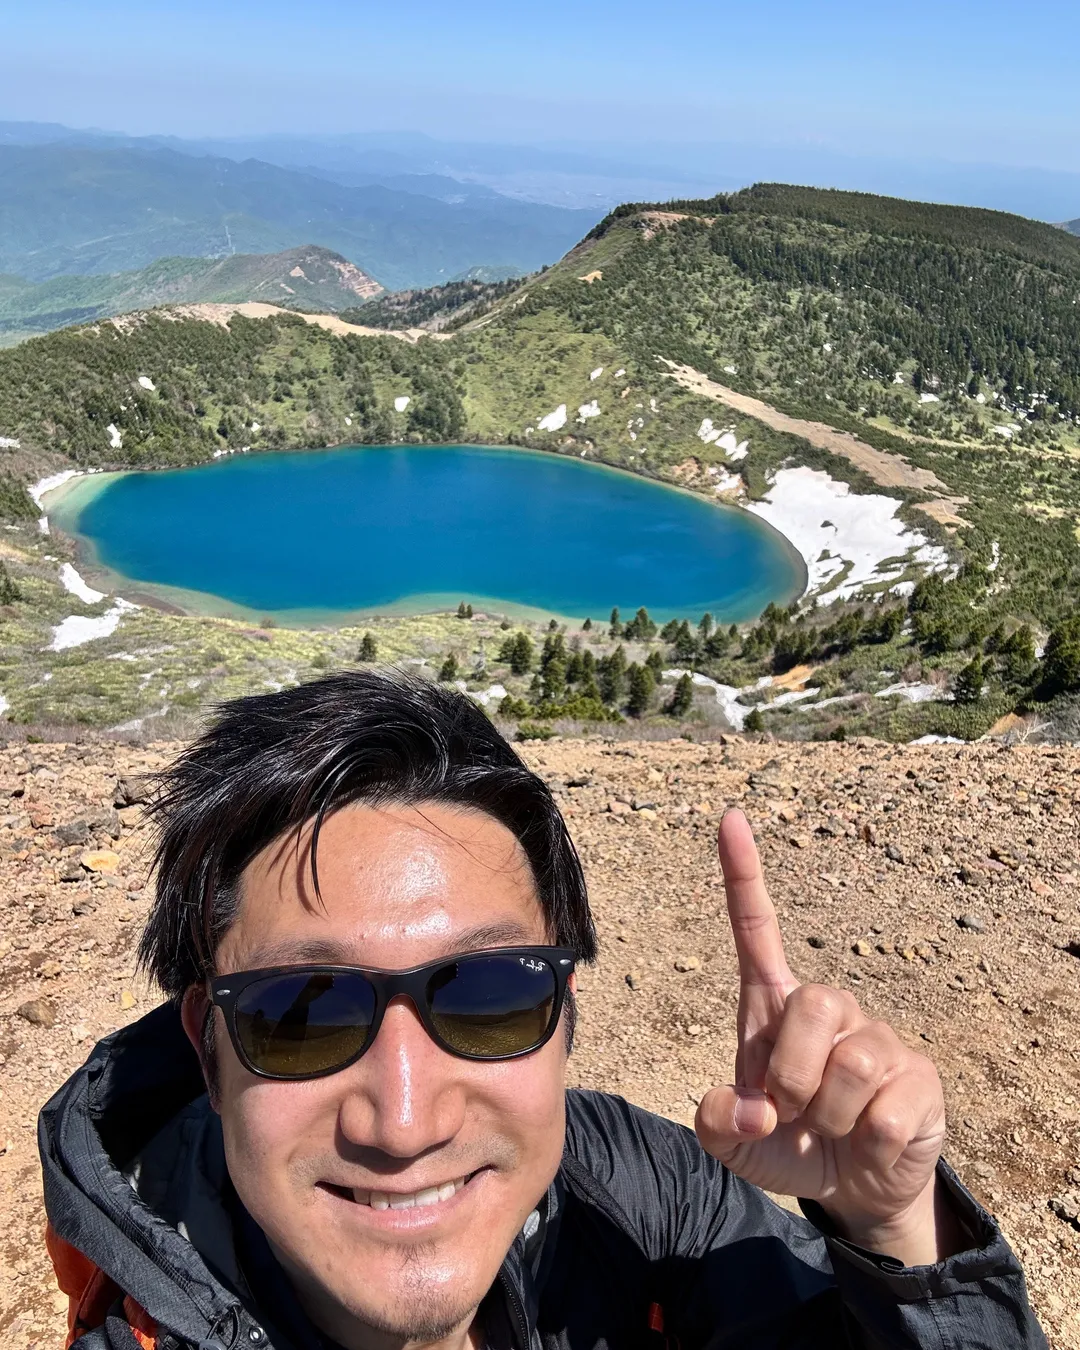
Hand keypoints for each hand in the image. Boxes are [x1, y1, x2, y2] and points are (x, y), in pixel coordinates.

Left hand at [695, 810, 952, 1265]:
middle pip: (812, 1004)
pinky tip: (869, 1140)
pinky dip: (866, 1143)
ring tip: (831, 1126)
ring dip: (828, 1116)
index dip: (742, 874)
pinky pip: (886, 1113)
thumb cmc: (787, 1142)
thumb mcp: (734, 1144)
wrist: (852, 1185)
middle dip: (791, 1075)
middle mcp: (829, 1007)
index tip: (729, 818)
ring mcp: (879, 1039)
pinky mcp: (919, 1078)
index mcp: (774, 1005)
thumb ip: (716, 1126)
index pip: (755, 928)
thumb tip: (747, 1109)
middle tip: (791, 1110)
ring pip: (850, 1065)